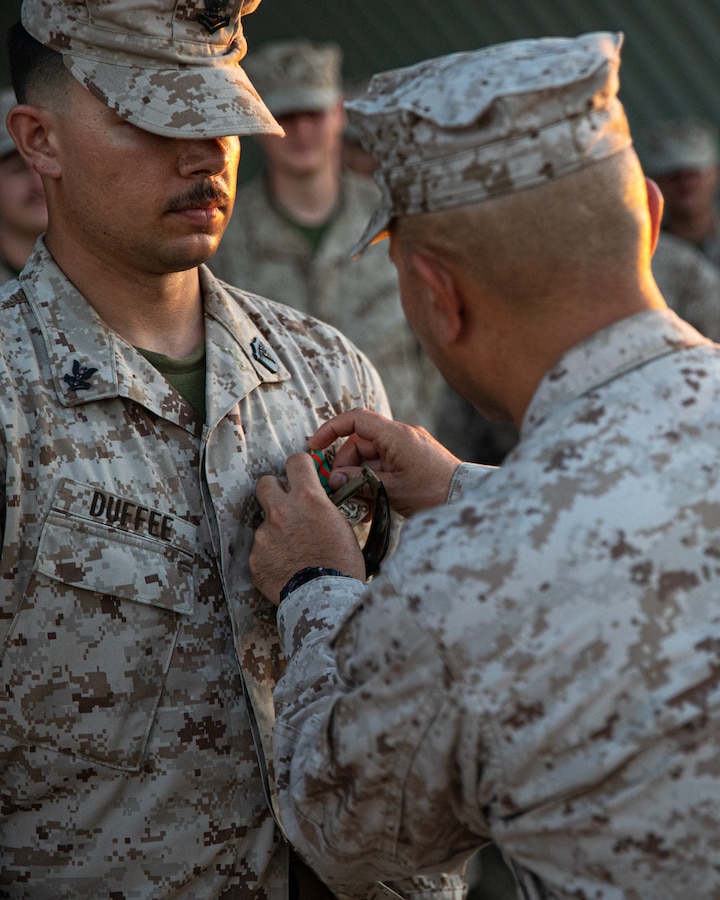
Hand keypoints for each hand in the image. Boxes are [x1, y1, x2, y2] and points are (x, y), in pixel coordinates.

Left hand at [250, 452, 365, 604]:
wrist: (325, 599)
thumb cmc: (342, 564)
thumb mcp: (341, 525)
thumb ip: (322, 507)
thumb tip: (315, 502)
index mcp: (308, 499)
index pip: (295, 462)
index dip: (299, 466)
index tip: (301, 474)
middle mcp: (281, 512)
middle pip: (265, 483)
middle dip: (274, 491)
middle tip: (286, 505)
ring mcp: (264, 535)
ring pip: (265, 523)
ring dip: (276, 532)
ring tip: (294, 553)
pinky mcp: (255, 558)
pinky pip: (261, 550)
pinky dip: (271, 556)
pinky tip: (286, 568)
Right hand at [309, 408, 460, 518]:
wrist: (467, 500)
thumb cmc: (433, 493)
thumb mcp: (391, 490)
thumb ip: (360, 482)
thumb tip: (335, 479)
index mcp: (395, 435)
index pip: (356, 419)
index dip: (331, 429)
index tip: (315, 446)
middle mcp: (401, 436)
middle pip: (360, 443)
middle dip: (346, 466)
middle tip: (339, 490)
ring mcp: (408, 449)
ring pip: (371, 459)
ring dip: (360, 480)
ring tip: (356, 506)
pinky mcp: (414, 462)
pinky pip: (386, 468)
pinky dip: (375, 483)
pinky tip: (369, 507)